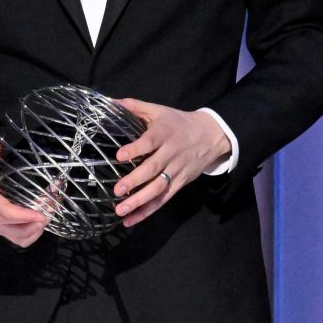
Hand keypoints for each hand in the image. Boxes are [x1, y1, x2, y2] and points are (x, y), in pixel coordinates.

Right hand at [0, 139, 48, 247]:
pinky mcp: (0, 229)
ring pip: (20, 237)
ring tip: (49, 212)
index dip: (25, 216)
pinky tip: (40, 220)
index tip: (42, 214)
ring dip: (37, 229)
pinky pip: (19, 239)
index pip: (5, 212)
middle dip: (38, 220)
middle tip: (52, 204)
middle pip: (17, 227)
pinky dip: (33, 234)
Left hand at [111, 99, 231, 227]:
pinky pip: (164, 200)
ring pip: (159, 189)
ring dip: (140, 202)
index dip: (136, 149)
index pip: (149, 142)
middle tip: (117, 191)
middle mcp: (171, 154)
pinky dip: (148, 211)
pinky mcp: (180, 184)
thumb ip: (134, 106)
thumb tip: (110, 102)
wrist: (212, 135)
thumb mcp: (158, 110)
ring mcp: (177, 171)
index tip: (120, 156)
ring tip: (121, 211)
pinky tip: (131, 220)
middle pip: (153, 169)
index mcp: (164, 134)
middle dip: (135, 181)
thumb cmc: (178, 122)